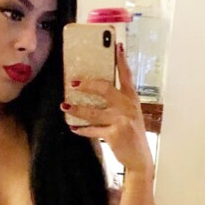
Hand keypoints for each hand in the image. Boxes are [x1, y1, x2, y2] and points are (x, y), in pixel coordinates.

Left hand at [61, 42, 153, 173]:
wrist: (140, 159)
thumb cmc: (133, 134)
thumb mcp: (131, 114)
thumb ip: (119, 102)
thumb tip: (98, 91)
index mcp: (132, 99)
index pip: (127, 76)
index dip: (121, 60)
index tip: (116, 46)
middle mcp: (127, 107)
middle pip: (105, 89)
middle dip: (87, 85)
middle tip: (73, 83)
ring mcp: (121, 121)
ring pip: (94, 112)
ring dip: (77, 109)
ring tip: (65, 106)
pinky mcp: (114, 135)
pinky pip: (93, 130)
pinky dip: (82, 130)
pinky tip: (73, 127)